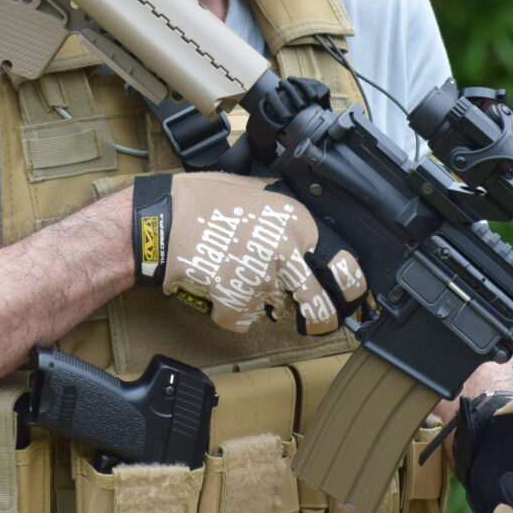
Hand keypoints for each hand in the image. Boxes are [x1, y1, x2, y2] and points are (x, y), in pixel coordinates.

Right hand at [129, 172, 365, 333]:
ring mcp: (262, 283)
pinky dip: (231, 311)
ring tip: (239, 281)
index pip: (346, 267)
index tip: (349, 295)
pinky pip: (242, 318)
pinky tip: (217, 287)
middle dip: (322, 319)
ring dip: (263, 303)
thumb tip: (301, 223)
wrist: (162, 220)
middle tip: (318, 322)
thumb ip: (284, 209)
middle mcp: (288, 254)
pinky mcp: (236, 306)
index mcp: (298, 222)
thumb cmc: (201, 199)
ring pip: (276, 311)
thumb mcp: (255, 189)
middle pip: (319, 306)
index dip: (351, 286)